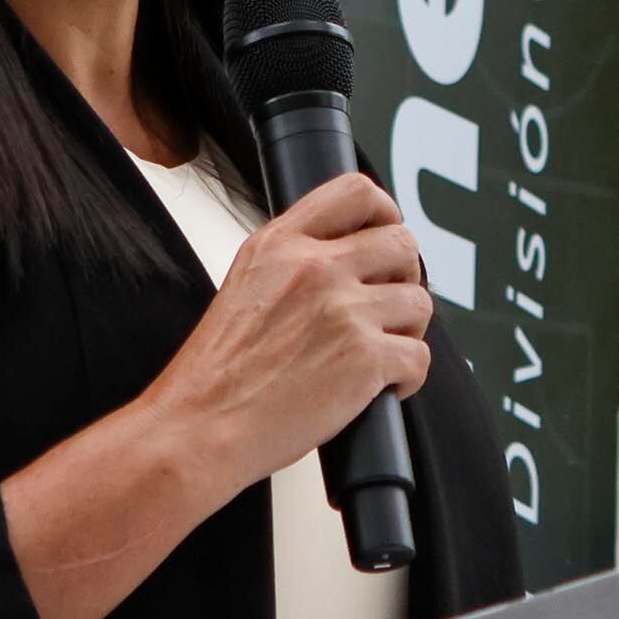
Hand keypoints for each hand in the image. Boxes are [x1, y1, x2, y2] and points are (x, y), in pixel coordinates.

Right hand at [143, 170, 431, 496]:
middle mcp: (315, 269)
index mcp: (281, 244)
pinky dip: (408, 378)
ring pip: (418, 302)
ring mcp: (344, 312)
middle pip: (402, 243)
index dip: (385, 212)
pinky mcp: (365, 359)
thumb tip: (350, 254)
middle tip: (386, 305)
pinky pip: (419, 357)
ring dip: (406, 330)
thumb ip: (295, 260)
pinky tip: (381, 387)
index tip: (386, 233)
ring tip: (377, 352)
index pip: (356, 192)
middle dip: (403, 276)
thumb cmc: (217, 373)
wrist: (199, 427)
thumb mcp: (245, 284)